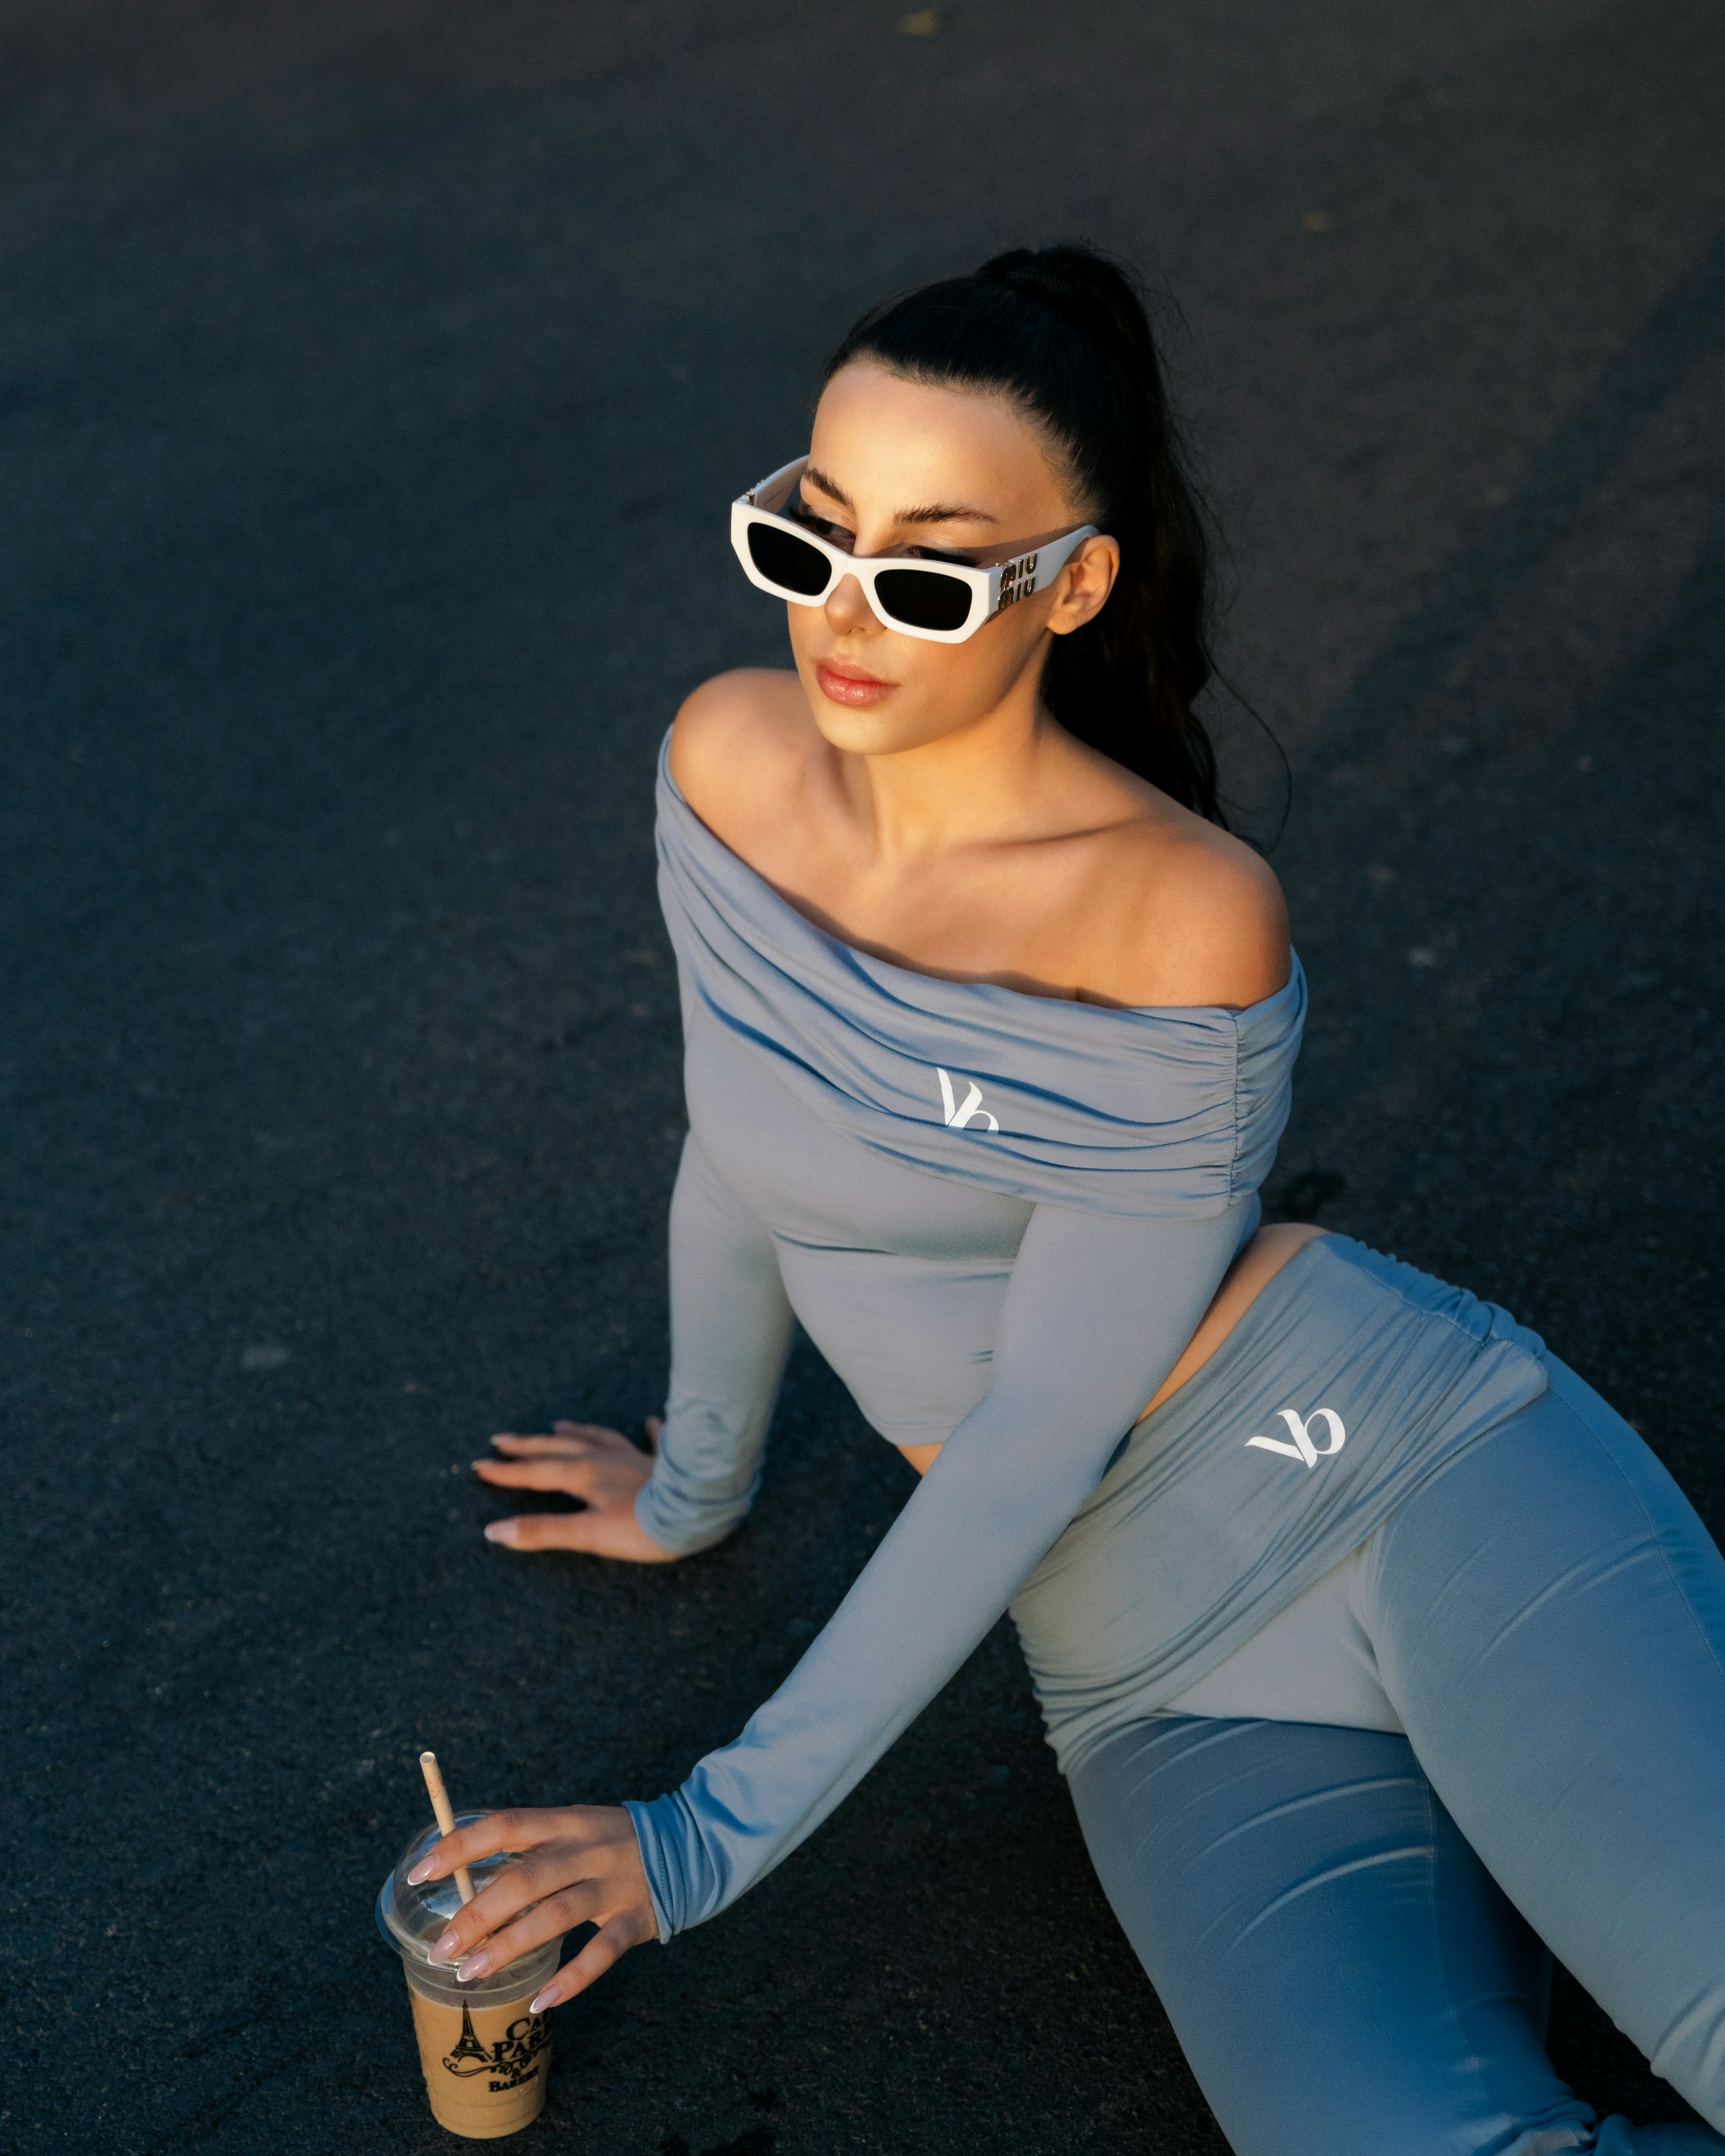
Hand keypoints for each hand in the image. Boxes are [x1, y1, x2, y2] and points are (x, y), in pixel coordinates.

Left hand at [410, 1805, 656, 2007]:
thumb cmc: (608, 1840)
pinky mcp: (635, 1919)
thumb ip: (526, 1851)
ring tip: (472, 1973)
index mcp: (565, 1822)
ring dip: (511, 1945)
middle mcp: (587, 1849)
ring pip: (557, 1914)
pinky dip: (570, 1980)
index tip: (419, 1872)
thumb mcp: (570, 1829)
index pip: (505, 1826)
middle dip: (478, 1913)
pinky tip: (541, 2001)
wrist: (687, 1843)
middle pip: (526, 1878)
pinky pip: (601, 1953)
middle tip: (442, 1947)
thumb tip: (461, 1879)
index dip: (460, 1846)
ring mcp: (613, 1884)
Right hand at [474, 1419, 678, 1561]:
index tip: (479, 1466)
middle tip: (502, 1439)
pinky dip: (650, 1430)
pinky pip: (655, 1440)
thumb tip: (495, 1532)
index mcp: (584, 1475)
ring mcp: (636, 1457)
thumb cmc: (642, 1528)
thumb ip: (543, 1531)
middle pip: (560, 1448)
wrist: (696, 1513)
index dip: (507, 1472)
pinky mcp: (665, 1463)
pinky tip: (653, 1418)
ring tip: (558, 1425)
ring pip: (599, 1438)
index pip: (536, 1472)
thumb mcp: (588, 1534)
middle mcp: (606, 1459)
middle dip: (529, 1445)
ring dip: (576, 1432)